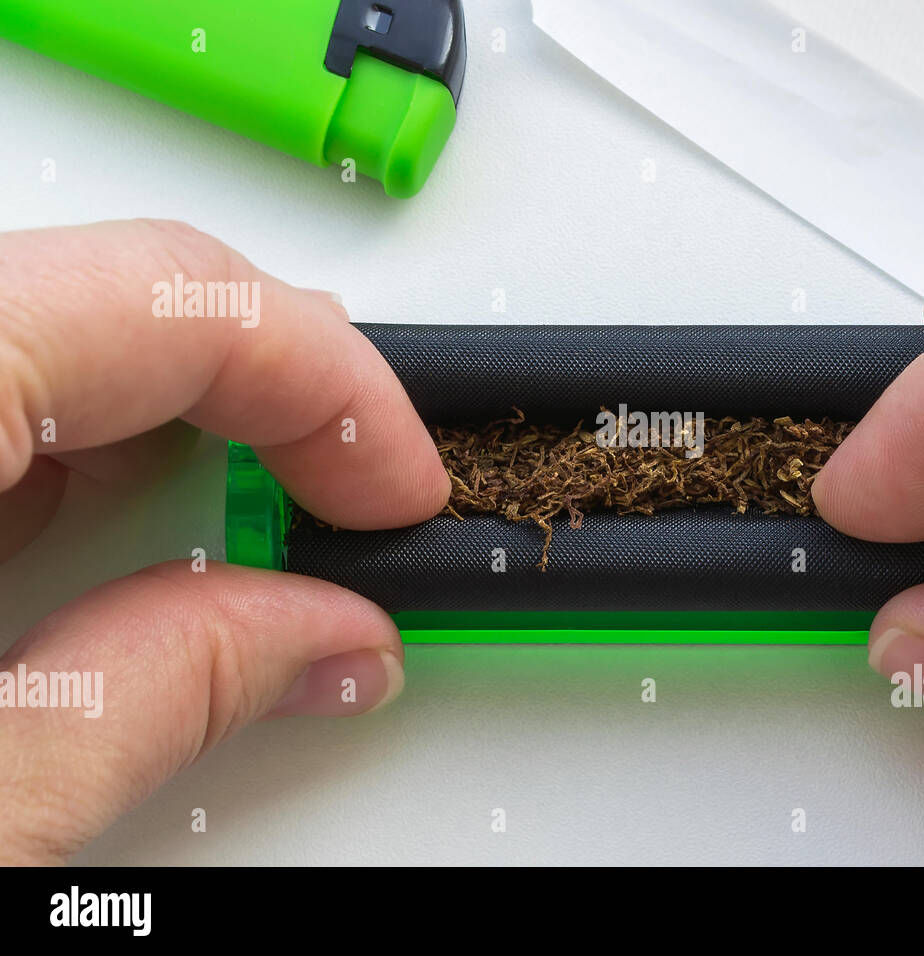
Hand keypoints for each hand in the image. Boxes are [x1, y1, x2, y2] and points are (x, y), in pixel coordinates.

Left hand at [0, 220, 449, 864]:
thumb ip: (153, 702)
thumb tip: (330, 646)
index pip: (166, 299)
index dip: (330, 384)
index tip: (405, 484)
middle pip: (117, 297)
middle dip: (274, 393)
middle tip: (363, 496)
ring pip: (49, 337)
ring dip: (183, 424)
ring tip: (271, 525)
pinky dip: (81, 452)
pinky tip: (136, 534)